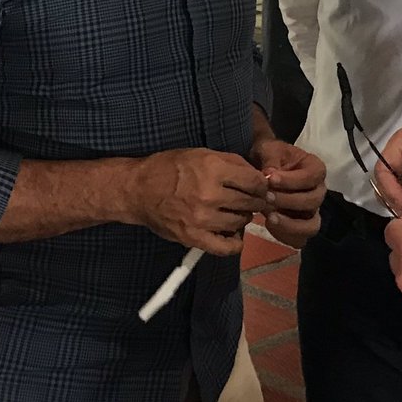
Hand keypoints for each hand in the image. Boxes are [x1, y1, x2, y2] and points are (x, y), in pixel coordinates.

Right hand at [126, 149, 268, 255]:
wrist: (138, 190)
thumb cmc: (170, 168)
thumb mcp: (202, 154)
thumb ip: (232, 162)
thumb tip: (258, 175)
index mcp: (213, 169)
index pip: (254, 181)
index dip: (263, 185)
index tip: (263, 187)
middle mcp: (210, 194)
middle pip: (249, 202)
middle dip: (257, 201)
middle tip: (256, 201)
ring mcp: (202, 218)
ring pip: (240, 222)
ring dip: (244, 218)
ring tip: (239, 212)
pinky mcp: (193, 237)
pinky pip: (225, 247)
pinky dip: (235, 243)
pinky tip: (235, 234)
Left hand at [251, 138, 326, 247]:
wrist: (265, 169)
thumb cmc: (272, 156)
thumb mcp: (270, 149)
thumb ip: (271, 158)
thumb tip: (270, 173)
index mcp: (316, 169)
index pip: (311, 177)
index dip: (292, 180)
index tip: (270, 178)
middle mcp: (319, 191)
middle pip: (312, 201)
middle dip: (288, 201)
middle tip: (266, 197)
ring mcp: (311, 211)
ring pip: (311, 225)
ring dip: (290, 224)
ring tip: (269, 218)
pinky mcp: (301, 226)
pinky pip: (300, 239)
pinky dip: (286, 236)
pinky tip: (269, 225)